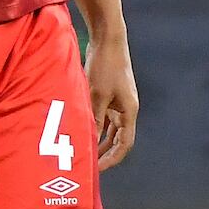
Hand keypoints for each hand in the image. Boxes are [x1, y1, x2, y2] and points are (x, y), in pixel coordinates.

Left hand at [86, 36, 138, 170]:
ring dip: (97, 140)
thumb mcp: (97, 95)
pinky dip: (93, 125)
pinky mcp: (109, 94)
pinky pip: (102, 116)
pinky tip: (79, 130)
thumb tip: (89, 142)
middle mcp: (126, 110)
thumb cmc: (105, 66)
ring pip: (109, 129)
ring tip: (81, 151)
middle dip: (103, 153)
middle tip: (87, 164)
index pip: (124, 144)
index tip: (98, 169)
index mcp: (129, 112)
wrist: (108, 39)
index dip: (112, 159)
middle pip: (117, 139)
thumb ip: (94, 119)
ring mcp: (118, 102)